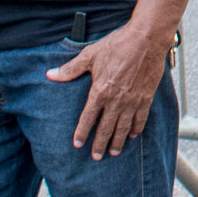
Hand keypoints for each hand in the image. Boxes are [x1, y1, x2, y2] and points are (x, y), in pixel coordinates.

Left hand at [49, 15, 175, 158]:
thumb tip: (51, 75)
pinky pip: (140, 118)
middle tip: (96, 157)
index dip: (82, 132)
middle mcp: (116, 100)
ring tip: (114, 152)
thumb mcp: (90, 55)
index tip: (78, 144)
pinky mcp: (145, 97)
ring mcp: (132, 101)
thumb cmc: (118, 45)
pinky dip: (136, 128)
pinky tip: (132, 135)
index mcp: (100, 91)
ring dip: (117, 141)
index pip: (88, 118)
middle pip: (106, 128)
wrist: (146, 40)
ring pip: (123, 127)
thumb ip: (71, 69)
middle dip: (100, 144)